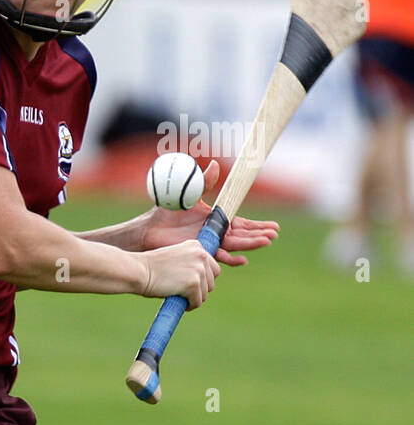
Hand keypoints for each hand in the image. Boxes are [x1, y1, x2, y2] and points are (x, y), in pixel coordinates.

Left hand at [137, 160, 277, 264]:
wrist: (150, 228)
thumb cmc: (168, 211)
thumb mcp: (190, 193)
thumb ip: (203, 182)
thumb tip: (214, 164)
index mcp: (216, 219)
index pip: (241, 224)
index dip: (257, 226)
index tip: (274, 227)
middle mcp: (216, 233)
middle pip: (242, 235)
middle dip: (259, 235)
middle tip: (274, 234)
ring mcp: (209, 243)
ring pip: (234, 245)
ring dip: (250, 244)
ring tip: (265, 242)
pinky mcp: (200, 251)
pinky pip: (217, 256)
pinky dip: (230, 258)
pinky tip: (241, 260)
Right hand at [140, 238, 219, 309]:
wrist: (138, 271)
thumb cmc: (151, 266)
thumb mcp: (175, 257)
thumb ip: (190, 262)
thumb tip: (203, 278)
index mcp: (197, 246)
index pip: (212, 267)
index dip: (201, 278)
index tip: (188, 282)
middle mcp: (201, 255)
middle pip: (212, 281)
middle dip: (200, 288)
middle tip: (183, 291)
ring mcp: (198, 269)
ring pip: (206, 292)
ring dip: (195, 298)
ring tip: (179, 296)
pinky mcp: (193, 284)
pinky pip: (198, 301)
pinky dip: (190, 305)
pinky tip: (179, 302)